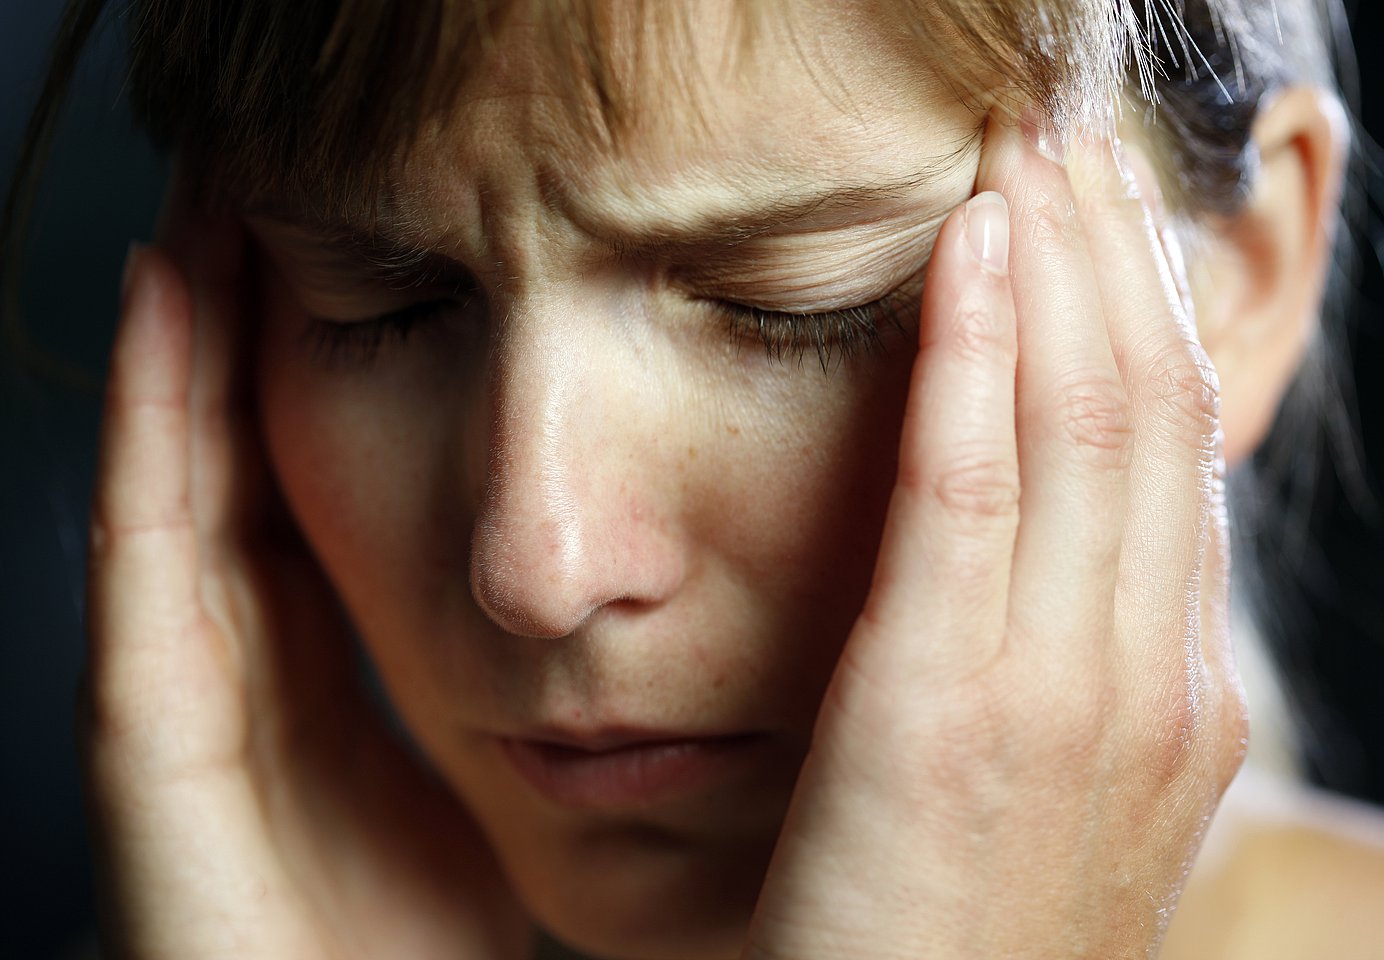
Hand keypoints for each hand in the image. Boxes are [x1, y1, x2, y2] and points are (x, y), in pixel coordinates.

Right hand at [82, 190, 529, 958]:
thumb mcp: (506, 816)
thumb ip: (542, 727)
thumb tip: (636, 639)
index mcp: (344, 705)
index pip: (336, 510)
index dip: (348, 383)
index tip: (398, 269)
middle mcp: (260, 689)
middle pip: (256, 472)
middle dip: (261, 335)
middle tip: (288, 197)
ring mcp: (192, 708)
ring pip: (194, 478)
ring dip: (199, 335)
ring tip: (222, 199)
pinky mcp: (151, 743)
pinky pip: (153, 548)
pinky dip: (156, 417)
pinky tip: (176, 293)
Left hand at [742, 112, 1247, 959]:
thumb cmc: (958, 946)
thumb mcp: (1054, 804)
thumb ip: (1074, 675)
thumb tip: (1057, 552)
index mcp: (1178, 705)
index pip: (1180, 461)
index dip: (1148, 317)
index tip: (1106, 219)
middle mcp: (1154, 681)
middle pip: (1154, 411)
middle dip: (1116, 254)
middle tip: (1071, 139)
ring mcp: (1068, 689)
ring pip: (1088, 420)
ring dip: (1058, 265)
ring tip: (1024, 149)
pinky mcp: (947, 700)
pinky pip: (973, 482)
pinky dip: (976, 350)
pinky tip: (966, 247)